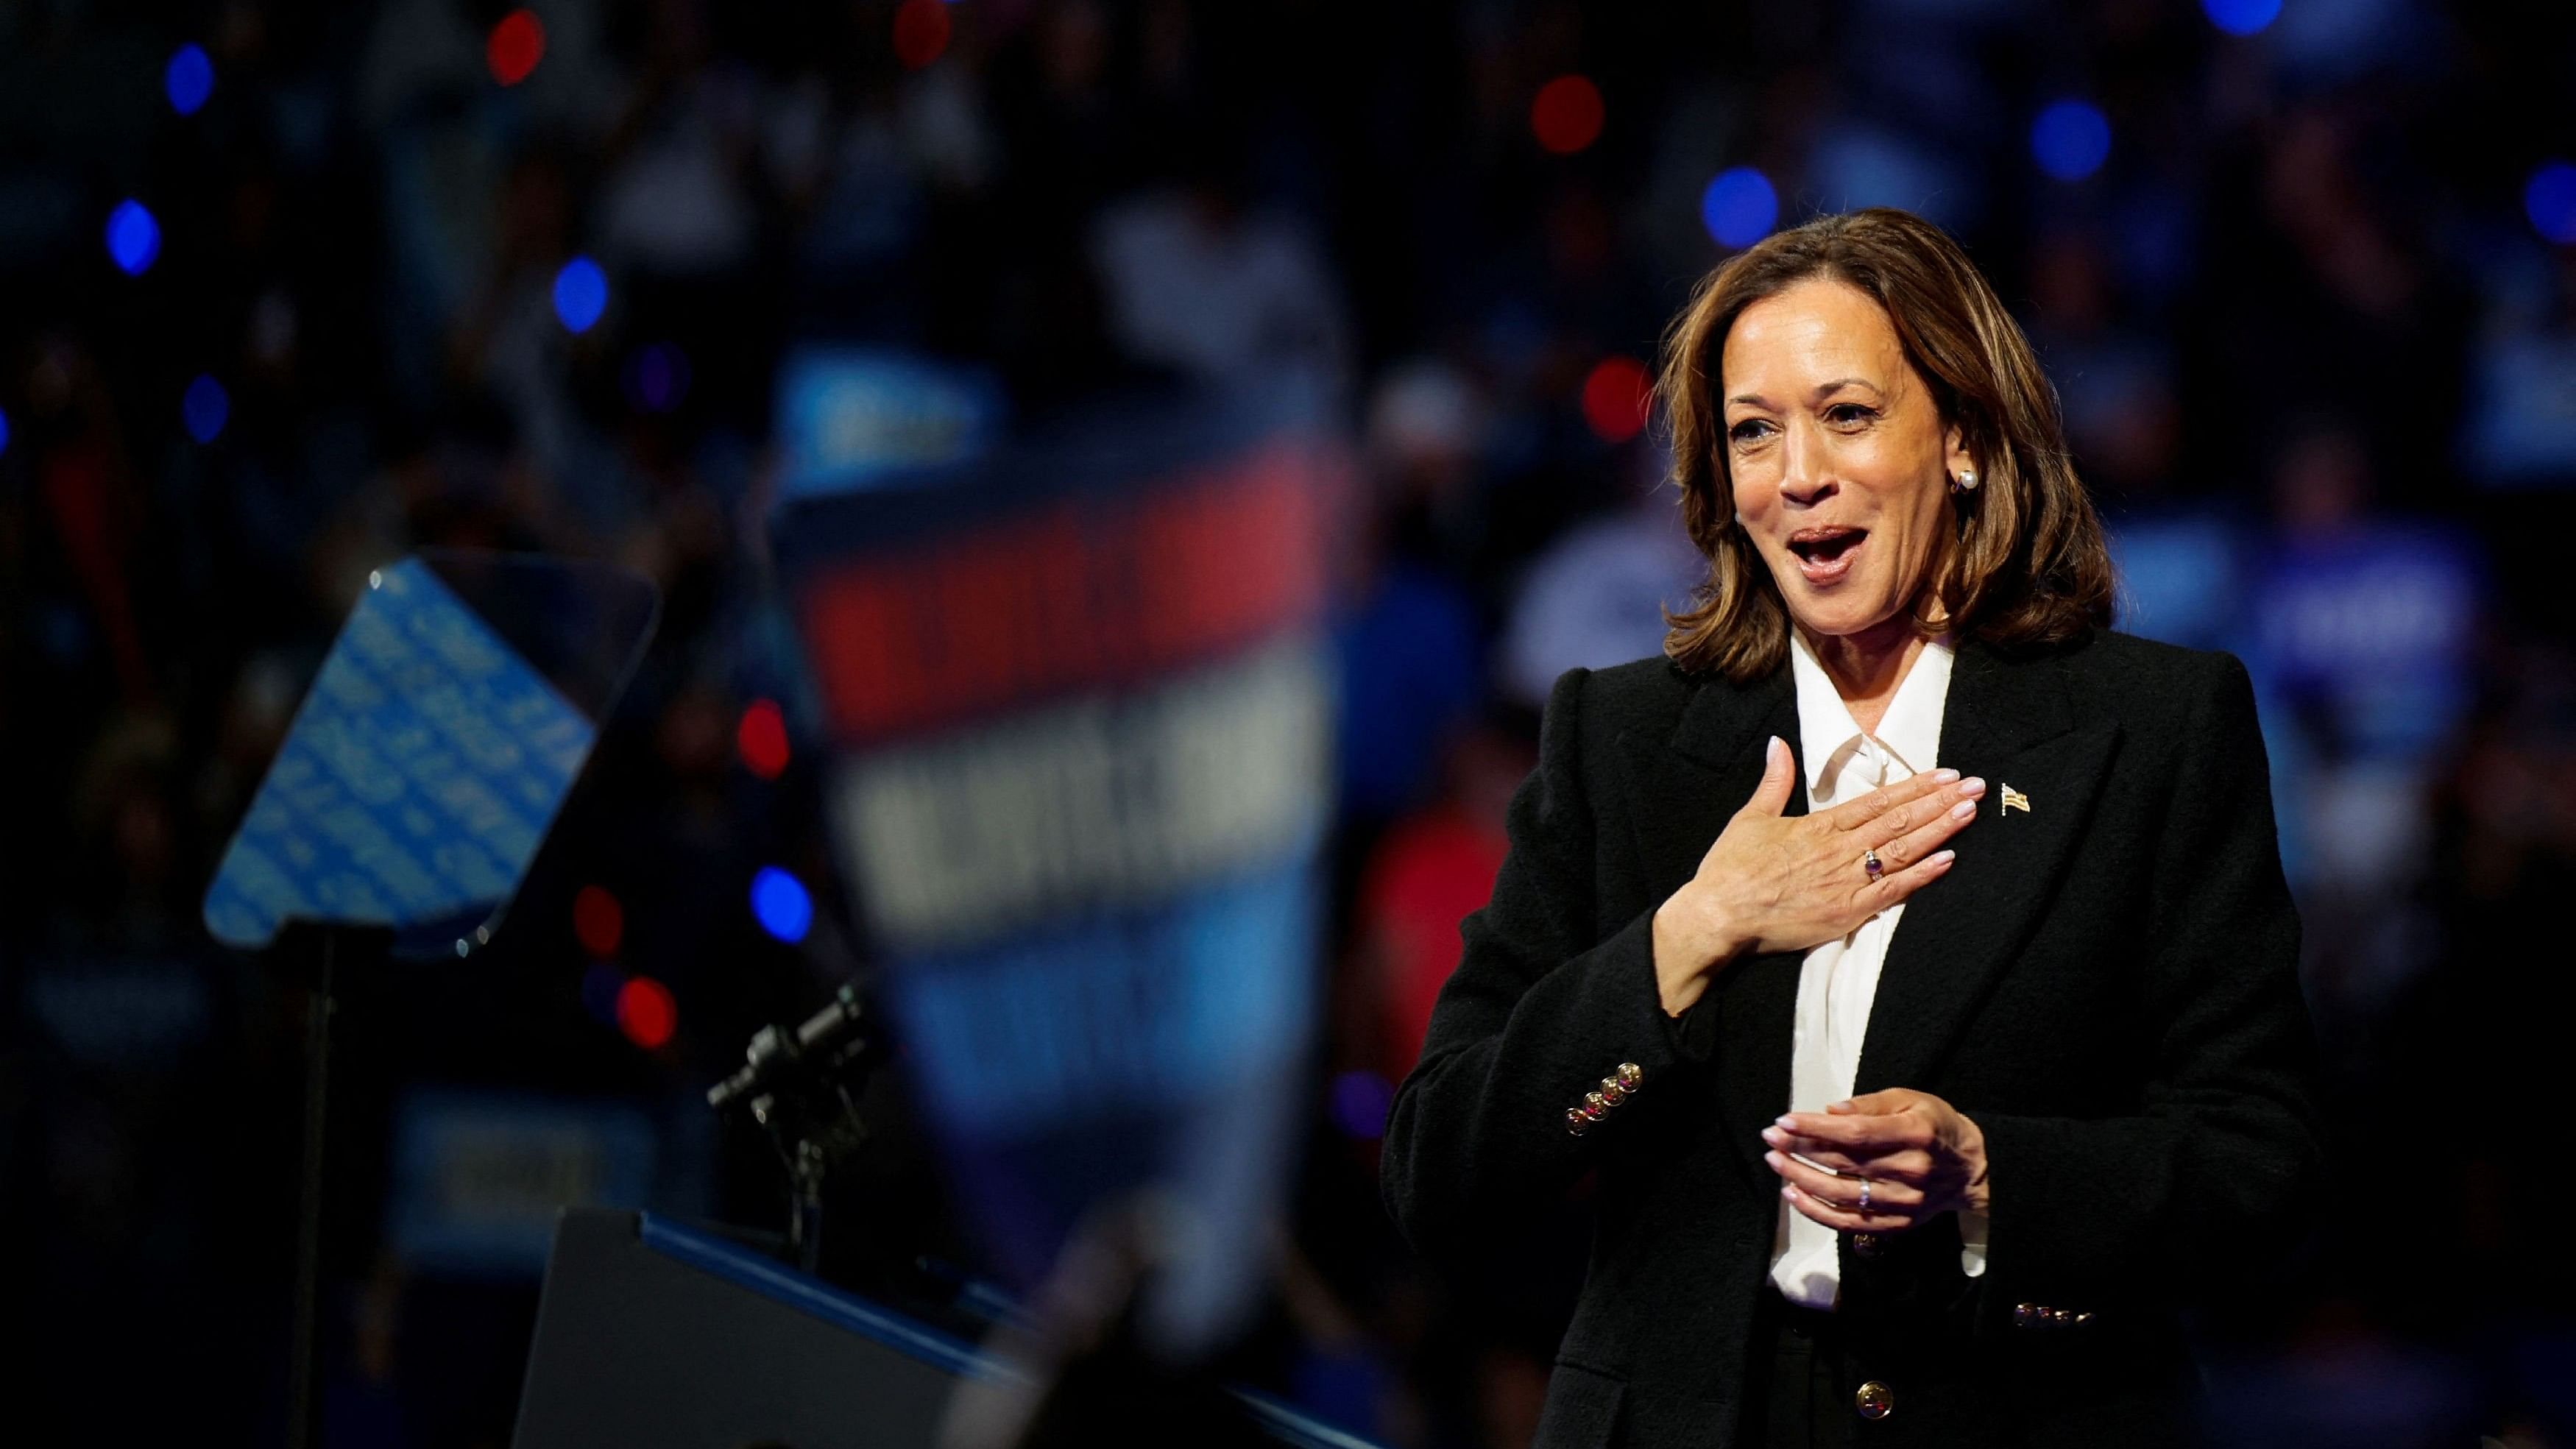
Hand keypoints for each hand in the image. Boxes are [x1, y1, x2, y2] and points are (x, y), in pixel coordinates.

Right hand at [1651, 738, 1983, 1015]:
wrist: (1719, 915)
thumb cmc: (1731, 869)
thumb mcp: (1751, 817)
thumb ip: (1774, 781)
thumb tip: (1778, 744)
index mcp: (1820, 826)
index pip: (1879, 801)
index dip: (1916, 786)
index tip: (1946, 774)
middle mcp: (1840, 850)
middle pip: (1900, 821)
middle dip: (1940, 802)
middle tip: (1975, 787)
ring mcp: (1846, 882)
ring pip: (1902, 851)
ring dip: (1939, 831)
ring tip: (1969, 813)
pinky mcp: (1846, 913)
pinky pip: (1892, 893)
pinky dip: (1921, 876)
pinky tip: (1947, 861)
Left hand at [1761, 1088, 1991, 1234]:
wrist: (1972, 1168)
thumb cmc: (1934, 1125)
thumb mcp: (1910, 1099)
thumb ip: (1869, 1104)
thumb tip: (1829, 1111)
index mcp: (1913, 1133)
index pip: (1856, 1133)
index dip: (1816, 1129)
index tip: (1784, 1122)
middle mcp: (1909, 1170)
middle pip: (1843, 1162)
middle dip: (1800, 1149)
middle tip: (1770, 1138)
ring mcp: (1904, 1201)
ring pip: (1842, 1195)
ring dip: (1802, 1179)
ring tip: (1775, 1163)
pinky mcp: (1899, 1223)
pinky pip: (1851, 1223)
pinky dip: (1818, 1212)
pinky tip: (1794, 1195)